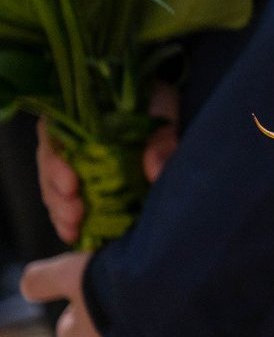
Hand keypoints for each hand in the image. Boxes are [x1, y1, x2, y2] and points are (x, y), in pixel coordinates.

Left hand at [19, 253, 163, 336]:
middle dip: (117, 331)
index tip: (107, 289)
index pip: (74, 330)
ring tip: (162, 310)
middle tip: (135, 299)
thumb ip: (41, 280)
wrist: (172, 302)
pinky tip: (180, 323)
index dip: (89, 307)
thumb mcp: (70, 272)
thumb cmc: (115, 288)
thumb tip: (28, 286)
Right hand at [35, 84, 178, 243]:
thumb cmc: (155, 101)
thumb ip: (160, 137)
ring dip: (60, 211)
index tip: (71, 185)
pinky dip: (68, 217)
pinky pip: (67, 199)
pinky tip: (75, 235)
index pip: (52, 138)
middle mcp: (66, 138)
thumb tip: (155, 171)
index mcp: (75, 115)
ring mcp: (72, 160)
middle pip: (48, 169)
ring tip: (73, 229)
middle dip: (58, 196)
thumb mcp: (161, 109)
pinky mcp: (83, 179)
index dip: (56, 164)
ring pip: (54, 187)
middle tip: (75, 216)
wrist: (160, 102)